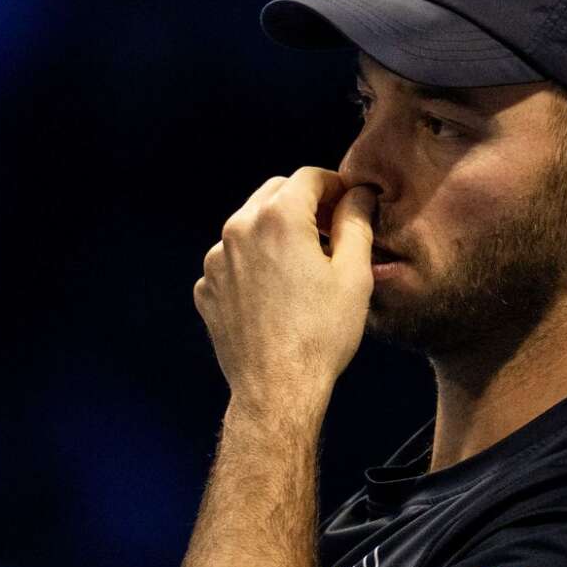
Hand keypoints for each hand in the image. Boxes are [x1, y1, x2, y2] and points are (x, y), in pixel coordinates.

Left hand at [194, 167, 377, 407]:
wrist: (277, 389)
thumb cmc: (321, 334)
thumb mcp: (353, 275)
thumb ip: (356, 223)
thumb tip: (359, 196)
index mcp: (278, 218)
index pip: (309, 177)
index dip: (336, 185)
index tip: (350, 203)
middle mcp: (239, 229)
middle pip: (275, 193)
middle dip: (305, 203)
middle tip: (331, 228)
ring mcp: (216, 260)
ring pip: (250, 225)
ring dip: (277, 232)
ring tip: (305, 264)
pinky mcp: (207, 288)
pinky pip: (233, 260)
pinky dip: (255, 263)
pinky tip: (277, 292)